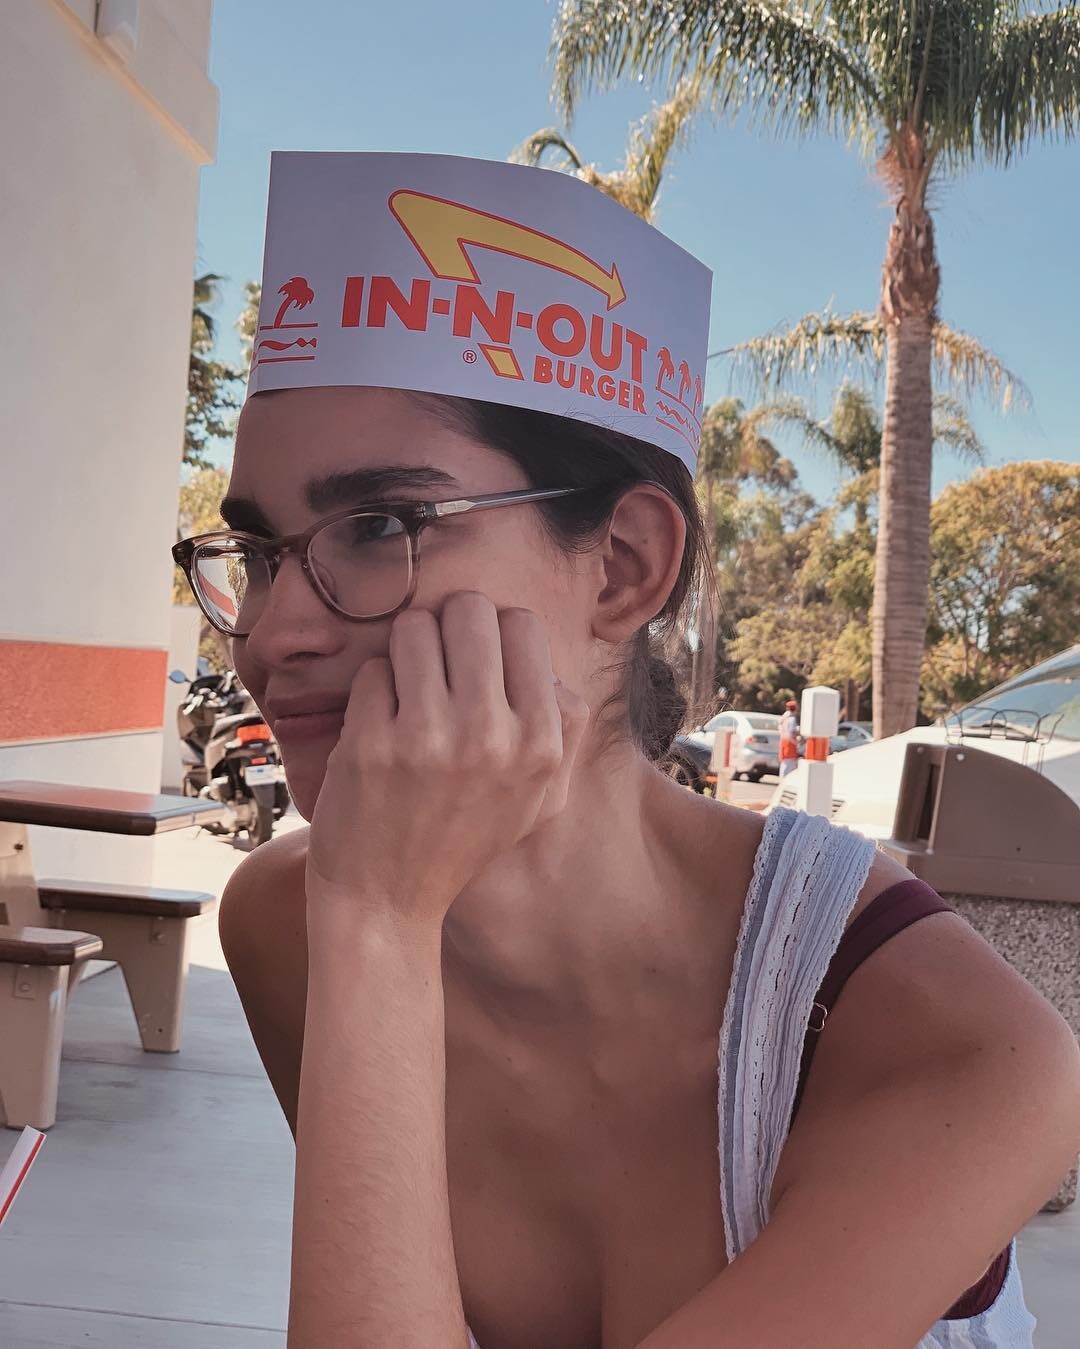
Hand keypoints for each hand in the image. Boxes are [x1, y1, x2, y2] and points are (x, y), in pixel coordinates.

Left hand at [305, 592, 589, 933]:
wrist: (387, 899)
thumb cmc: (465, 836)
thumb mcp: (542, 796)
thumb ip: (565, 728)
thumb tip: (551, 668)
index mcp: (541, 743)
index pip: (523, 624)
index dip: (495, 635)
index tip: (476, 666)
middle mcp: (492, 736)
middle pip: (470, 610)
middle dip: (447, 629)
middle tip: (435, 668)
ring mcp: (430, 739)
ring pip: (415, 627)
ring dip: (405, 654)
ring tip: (406, 695)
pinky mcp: (372, 744)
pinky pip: (373, 668)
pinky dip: (372, 690)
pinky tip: (378, 727)